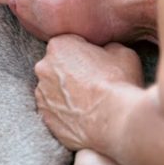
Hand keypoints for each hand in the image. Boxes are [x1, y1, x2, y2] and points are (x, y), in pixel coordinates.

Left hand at [34, 34, 141, 150]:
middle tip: (93, 83)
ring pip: (53, 89)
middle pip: (57, 66)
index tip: (96, 64)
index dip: (85, 53)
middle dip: (71, 72)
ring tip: (89, 102)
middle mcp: (43, 67)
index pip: (69, 44)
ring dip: (66, 93)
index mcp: (58, 46)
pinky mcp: (45, 116)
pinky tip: (83, 116)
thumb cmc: (118, 83)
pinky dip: (65, 112)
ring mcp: (41, 93)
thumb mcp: (122, 53)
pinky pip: (54, 110)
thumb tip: (106, 52)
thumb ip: (107, 48)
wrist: (113, 121)